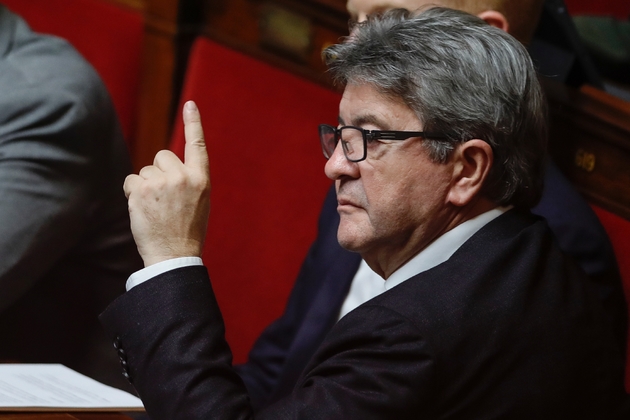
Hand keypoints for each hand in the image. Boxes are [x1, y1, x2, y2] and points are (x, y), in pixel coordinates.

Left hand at [123, 101, 209, 266]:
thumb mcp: (199, 202)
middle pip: (162, 156)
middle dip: (159, 172)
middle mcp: (183, 176)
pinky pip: (131, 180)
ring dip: (145, 186)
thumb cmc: (187, 230)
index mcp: (201, 179)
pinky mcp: (142, 190)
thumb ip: (187, 180)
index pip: (197, 145)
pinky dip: (133, 193)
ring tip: (155, 208)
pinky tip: (143, 210)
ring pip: (145, 170)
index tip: (190, 104)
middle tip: (164, 198)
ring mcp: (162, 182)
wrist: (174, 255)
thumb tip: (165, 165)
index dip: (193, 123)